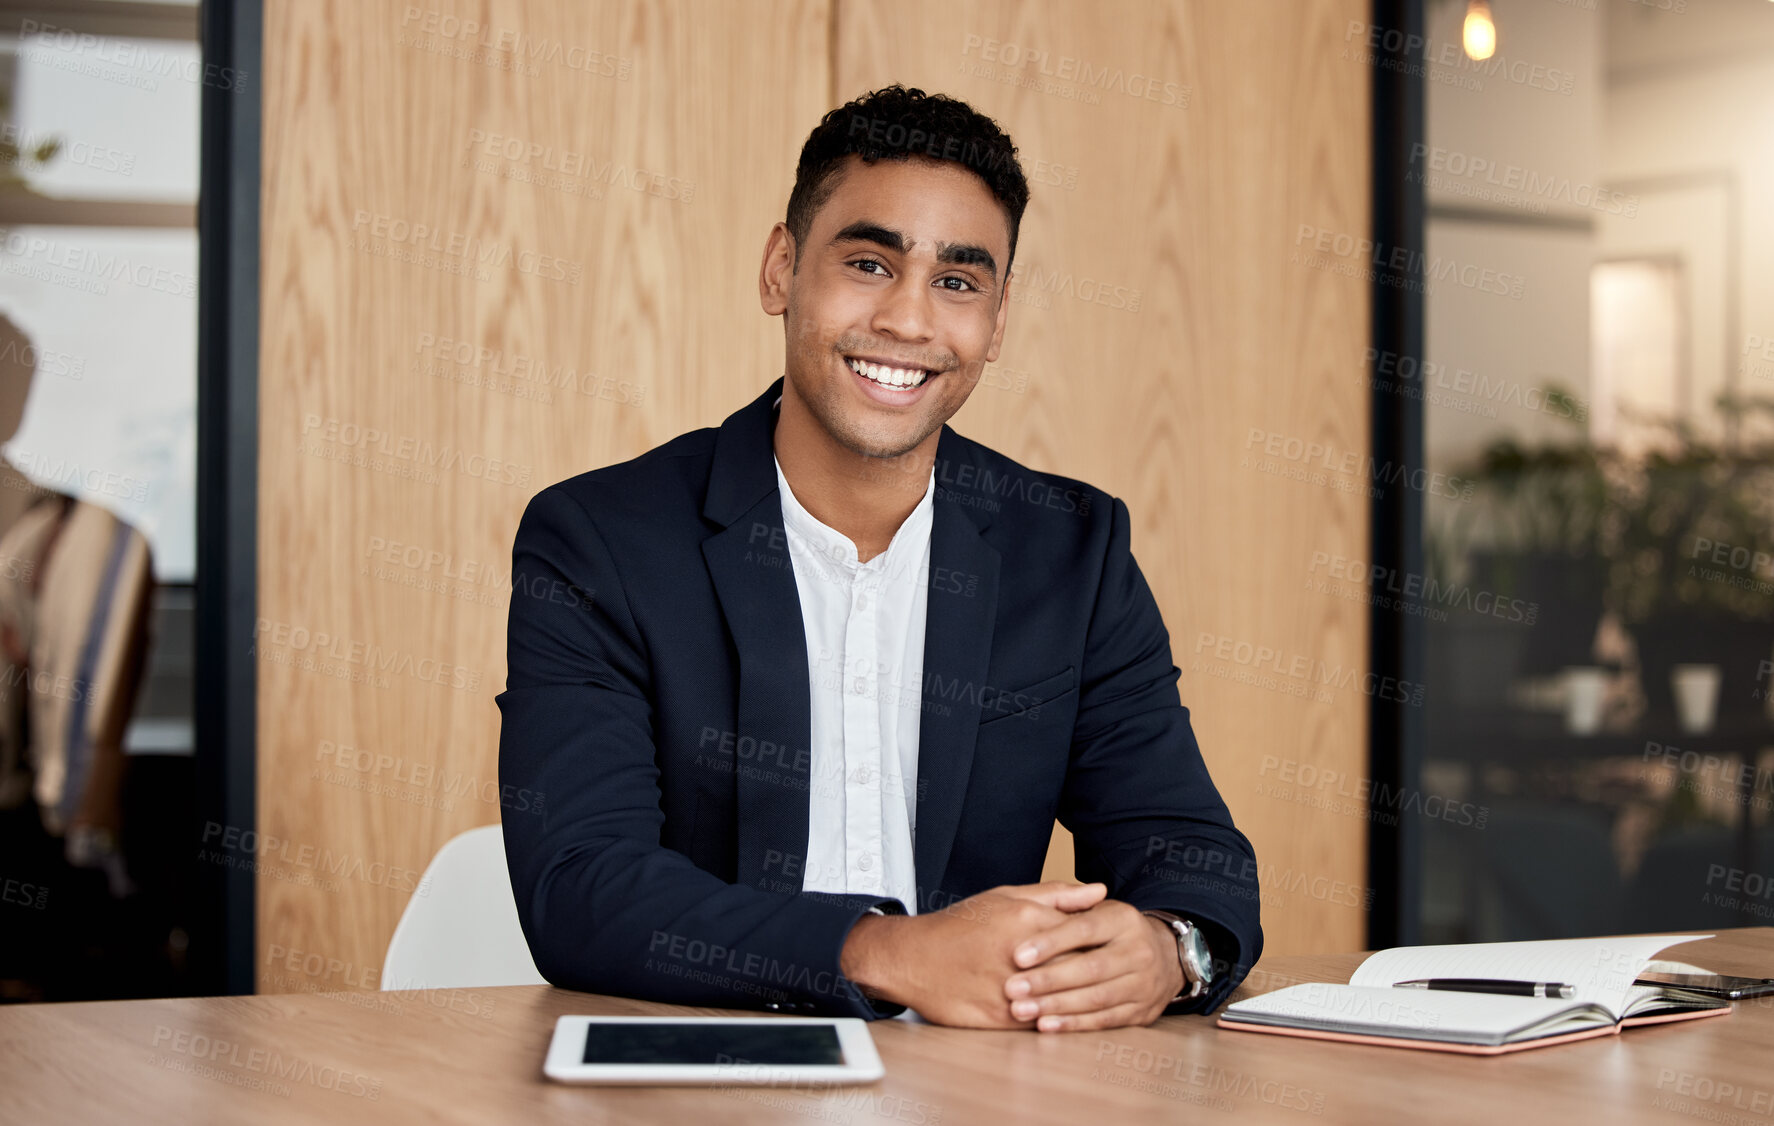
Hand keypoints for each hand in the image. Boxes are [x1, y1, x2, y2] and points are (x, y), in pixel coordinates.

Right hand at [840, 881, 1105, 1027]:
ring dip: (1084, 1000)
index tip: (1120, 946)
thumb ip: (1056, 894)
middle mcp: (1024, 955)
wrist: (913, 958)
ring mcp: (1013, 989)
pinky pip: (1043, 1021)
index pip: (1086, 933)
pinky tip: (1071, 1016)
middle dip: (1102, 973)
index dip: (1107, 942)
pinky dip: (1060, 1020)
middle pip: (1080, 967)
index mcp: (1028, 919)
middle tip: (1120, 975)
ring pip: (1065, 999)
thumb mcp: (1006, 896)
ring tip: (1100, 997)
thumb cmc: (960, 925)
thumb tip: (1099, 891)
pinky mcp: (1002, 1018)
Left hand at [1001, 899, 1183, 1031]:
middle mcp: (1139, 951)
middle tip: (1012, 988)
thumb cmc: (1112, 931)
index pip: (1084, 930)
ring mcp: (1144, 984)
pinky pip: (1104, 1020)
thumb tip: (1057, 896)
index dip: (1050, 943)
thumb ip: (1069, 900)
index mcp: (1124, 919)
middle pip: (1091, 968)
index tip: (1018, 956)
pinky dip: (1073, 1024)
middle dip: (1048, 980)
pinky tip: (1046, 1025)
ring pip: (1096, 997)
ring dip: (1056, 1006)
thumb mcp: (1097, 908)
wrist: (1164, 958)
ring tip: (1021, 1009)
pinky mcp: (1141, 1012)